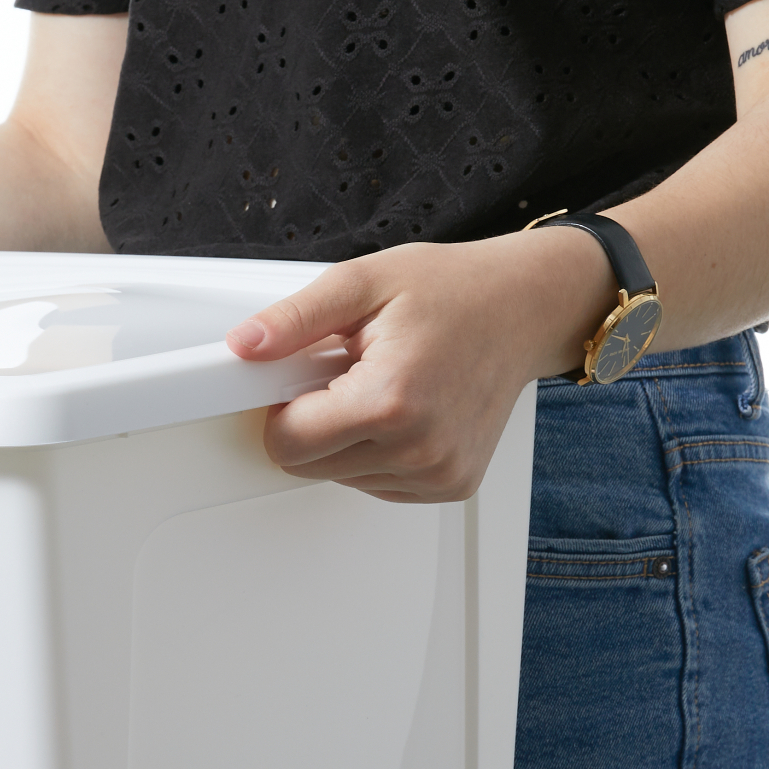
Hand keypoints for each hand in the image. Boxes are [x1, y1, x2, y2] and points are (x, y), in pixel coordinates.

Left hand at [226, 230, 612, 502]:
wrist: (524, 308)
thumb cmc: (452, 291)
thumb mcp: (362, 283)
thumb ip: (295, 319)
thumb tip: (244, 346)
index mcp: (390, 403)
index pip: (286, 444)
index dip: (283, 405)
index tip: (307, 373)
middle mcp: (419, 451)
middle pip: (309, 467)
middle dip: (316, 419)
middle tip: (352, 371)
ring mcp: (438, 475)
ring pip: (342, 477)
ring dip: (349, 437)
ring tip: (387, 384)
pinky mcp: (451, 486)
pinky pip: (379, 483)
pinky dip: (379, 451)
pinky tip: (407, 409)